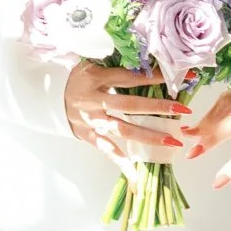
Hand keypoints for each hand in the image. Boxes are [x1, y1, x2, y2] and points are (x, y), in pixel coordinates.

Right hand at [63, 61, 191, 164]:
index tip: (174, 77)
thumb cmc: (76, 77)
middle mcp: (94, 101)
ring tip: (172, 141)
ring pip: (123, 129)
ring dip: (149, 136)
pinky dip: (122, 162)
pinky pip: (107, 150)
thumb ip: (114, 62)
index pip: (128, 78)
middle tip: (183, 110)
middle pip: (129, 105)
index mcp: (95, 78)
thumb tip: (144, 56)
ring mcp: (92, 121)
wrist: (48, 96)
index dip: (151, 78)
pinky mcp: (88, 135)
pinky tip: (136, 174)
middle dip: (158, 108)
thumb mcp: (90, 62)